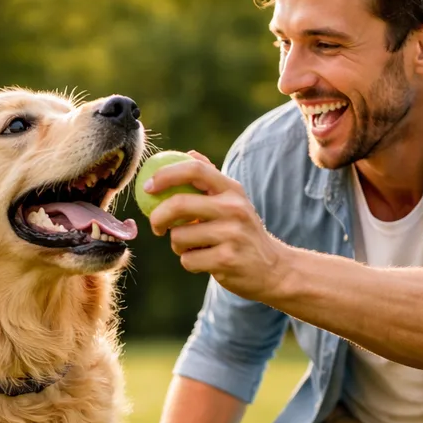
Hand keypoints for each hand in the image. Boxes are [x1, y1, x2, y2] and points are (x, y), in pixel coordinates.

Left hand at [145, 153, 290, 304]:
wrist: (274, 268)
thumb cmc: (244, 233)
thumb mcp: (235, 202)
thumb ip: (211, 180)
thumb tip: (189, 153)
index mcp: (232, 190)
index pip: (194, 169)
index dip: (165, 175)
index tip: (148, 186)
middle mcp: (234, 208)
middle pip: (179, 204)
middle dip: (158, 216)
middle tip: (156, 226)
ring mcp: (231, 235)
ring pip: (179, 237)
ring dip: (179, 246)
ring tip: (195, 248)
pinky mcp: (226, 260)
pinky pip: (188, 260)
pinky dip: (190, 263)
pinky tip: (206, 262)